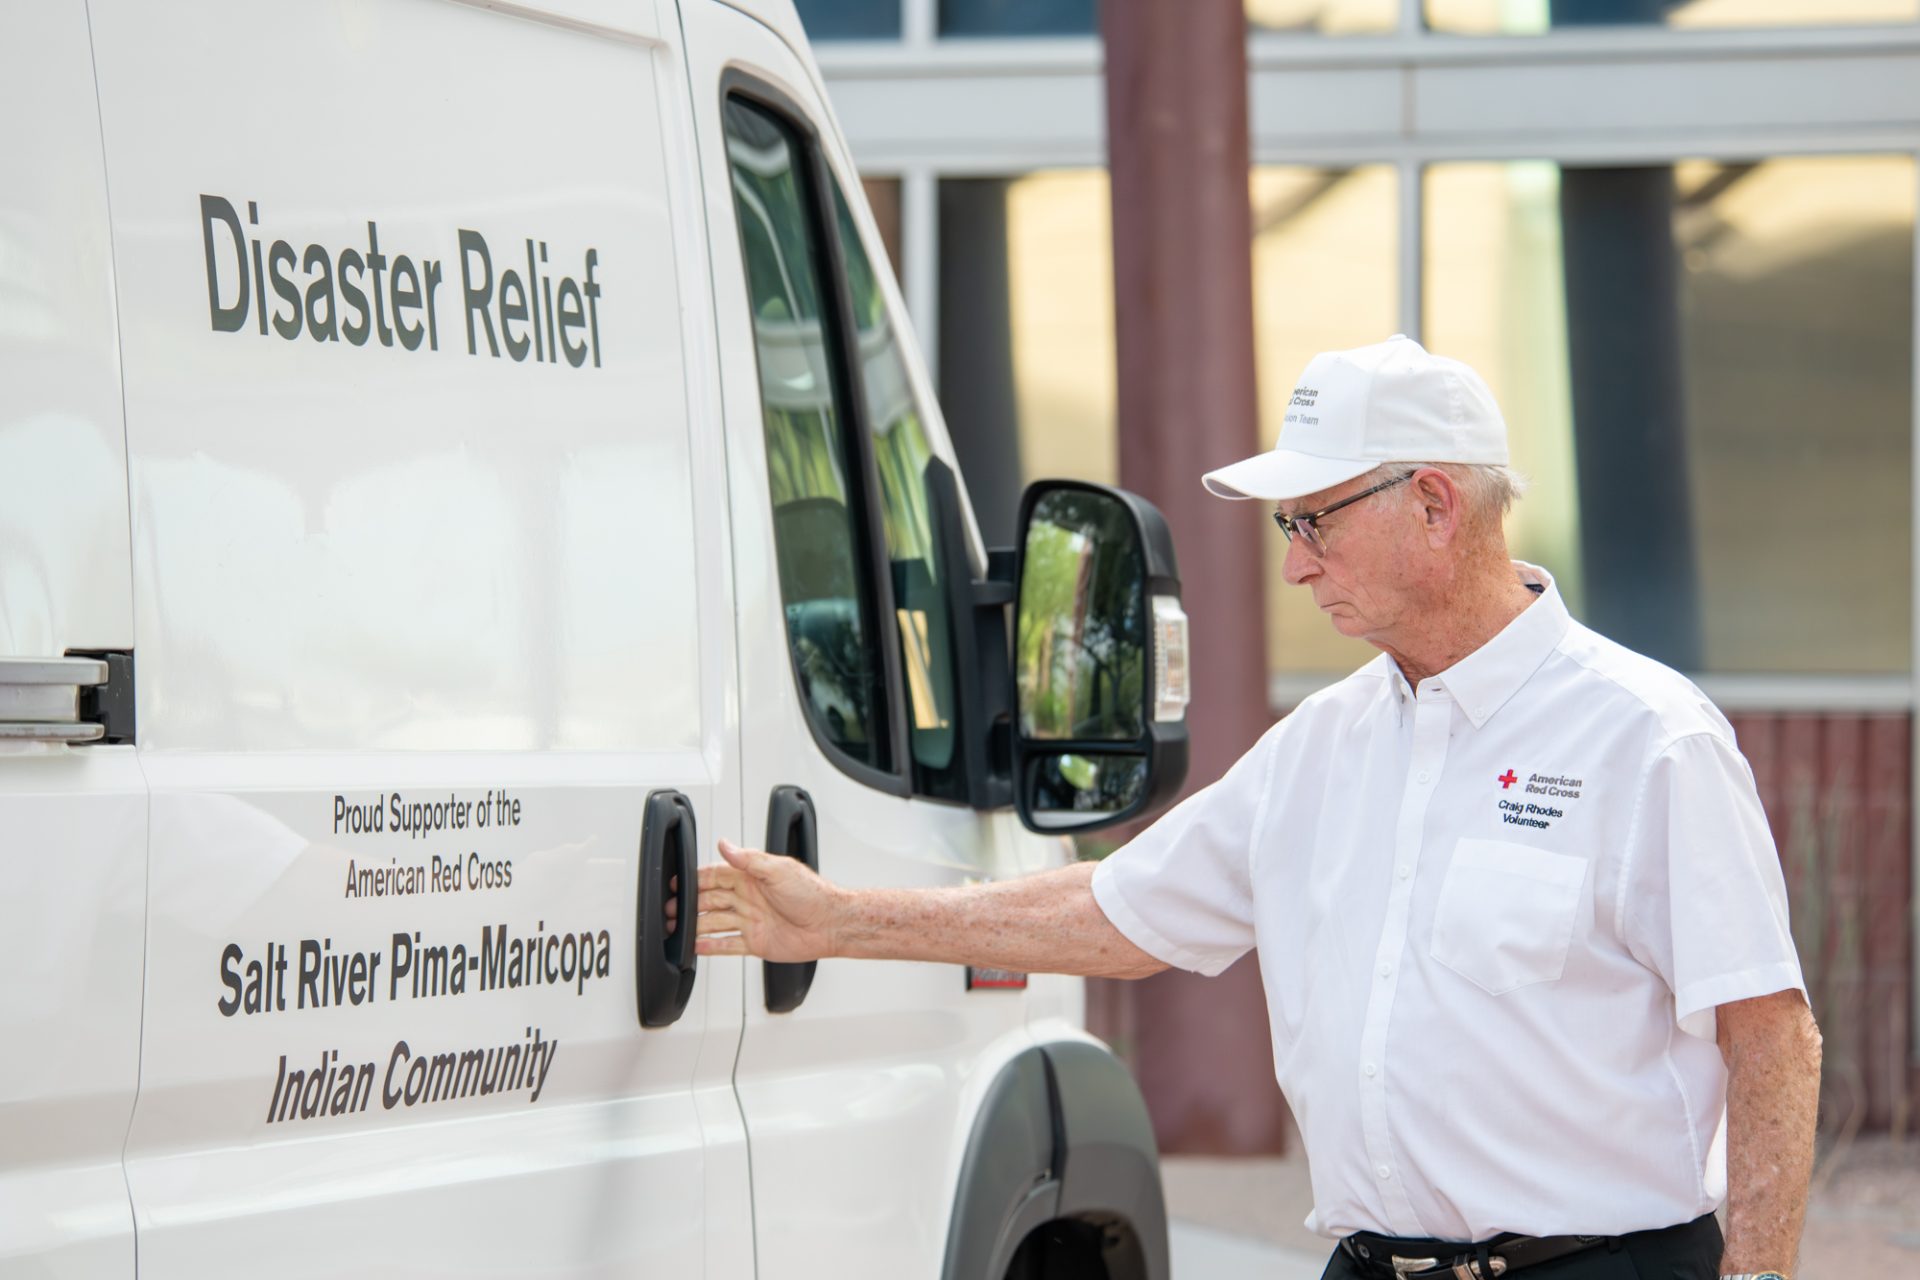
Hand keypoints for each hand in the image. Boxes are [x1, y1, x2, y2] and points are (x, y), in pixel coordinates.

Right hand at [689, 838, 842, 961]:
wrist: (831, 924)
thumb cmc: (812, 894)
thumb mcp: (778, 869)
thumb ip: (748, 859)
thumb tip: (724, 844)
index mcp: (751, 878)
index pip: (715, 875)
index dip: (695, 879)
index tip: (676, 883)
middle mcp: (748, 898)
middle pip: (710, 900)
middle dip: (688, 905)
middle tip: (670, 910)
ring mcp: (751, 921)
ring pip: (715, 922)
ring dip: (695, 925)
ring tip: (676, 930)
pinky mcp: (756, 942)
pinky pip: (728, 944)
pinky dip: (712, 946)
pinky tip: (697, 947)